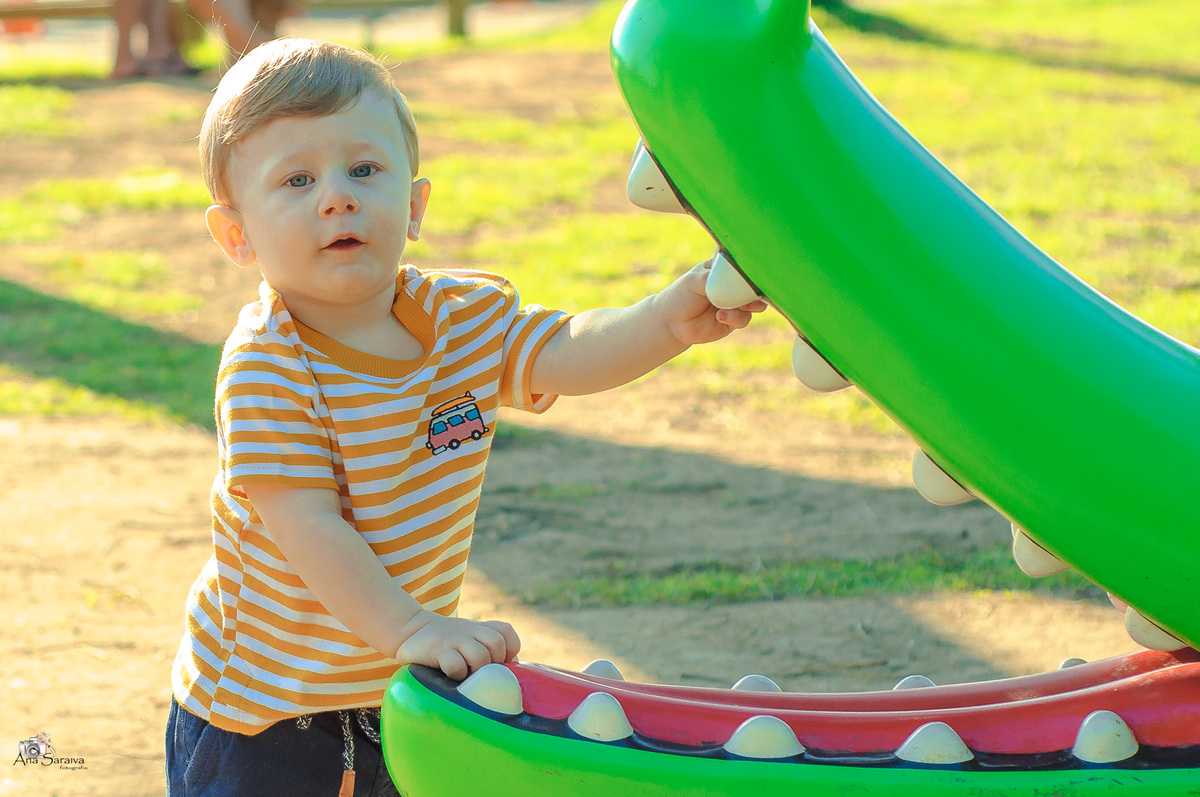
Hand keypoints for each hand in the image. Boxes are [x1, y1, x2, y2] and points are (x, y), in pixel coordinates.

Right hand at [395, 610, 520, 680]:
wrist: (410, 631)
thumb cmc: (447, 644)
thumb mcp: (469, 640)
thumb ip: (489, 650)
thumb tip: (512, 674)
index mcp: (481, 628)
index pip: (506, 633)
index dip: (509, 650)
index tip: (498, 663)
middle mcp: (470, 630)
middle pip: (496, 643)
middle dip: (494, 664)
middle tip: (481, 674)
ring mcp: (454, 639)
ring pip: (480, 655)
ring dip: (477, 671)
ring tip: (467, 677)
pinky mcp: (437, 649)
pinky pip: (456, 664)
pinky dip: (457, 673)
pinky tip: (450, 676)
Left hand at [656, 258, 766, 345]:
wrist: (672, 323)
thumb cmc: (681, 295)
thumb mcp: (693, 281)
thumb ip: (712, 278)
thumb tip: (733, 280)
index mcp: (725, 268)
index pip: (744, 261)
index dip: (752, 263)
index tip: (753, 265)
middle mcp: (734, 285)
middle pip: (756, 283)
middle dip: (758, 287)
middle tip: (751, 289)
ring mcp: (736, 303)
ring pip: (756, 303)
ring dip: (750, 304)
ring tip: (740, 305)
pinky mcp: (734, 320)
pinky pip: (744, 318)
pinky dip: (735, 318)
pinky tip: (720, 316)